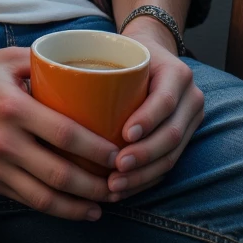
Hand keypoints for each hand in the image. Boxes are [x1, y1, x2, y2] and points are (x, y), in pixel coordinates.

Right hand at [0, 47, 119, 220]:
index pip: (65, 135)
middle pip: (60, 174)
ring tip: (103, 206)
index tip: (118, 154)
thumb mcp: (6, 58)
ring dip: (78, 206)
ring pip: (44, 197)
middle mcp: (4, 141)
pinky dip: (54, 209)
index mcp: (13, 107)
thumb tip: (84, 69)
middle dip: (96, 186)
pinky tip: (74, 209)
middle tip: (120, 185)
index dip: (97, 150)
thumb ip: (44, 63)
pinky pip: (26, 200)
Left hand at [105, 23, 203, 200]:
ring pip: (172, 156)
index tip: (124, 135)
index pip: (165, 101)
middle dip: (144, 157)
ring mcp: (191, 121)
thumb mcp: (120, 52)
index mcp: (176, 74)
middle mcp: (191, 98)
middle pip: (172, 135)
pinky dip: (146, 180)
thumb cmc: (127, 54)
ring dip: (143, 175)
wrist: (154, 55)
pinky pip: (168, 164)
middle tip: (115, 169)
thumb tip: (51, 86)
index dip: (147, 120)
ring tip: (115, 186)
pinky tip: (124, 190)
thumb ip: (101, 68)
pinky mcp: (185, 139)